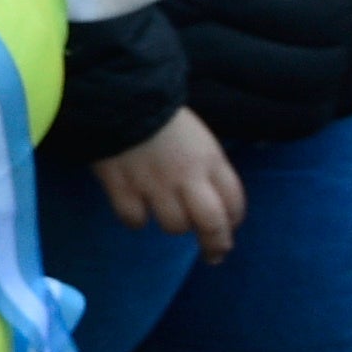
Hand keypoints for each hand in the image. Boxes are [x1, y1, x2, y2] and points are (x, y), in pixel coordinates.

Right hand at [92, 109, 245, 262]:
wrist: (117, 96)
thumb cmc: (161, 114)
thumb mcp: (197, 135)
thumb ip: (206, 165)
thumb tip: (209, 195)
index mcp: (210, 159)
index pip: (235, 202)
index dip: (234, 219)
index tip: (228, 226)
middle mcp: (187, 177)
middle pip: (212, 224)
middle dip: (216, 244)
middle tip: (214, 255)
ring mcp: (154, 185)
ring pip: (174, 226)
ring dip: (173, 224)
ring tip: (167, 215)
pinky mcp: (122, 188)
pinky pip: (134, 219)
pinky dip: (136, 218)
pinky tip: (135, 209)